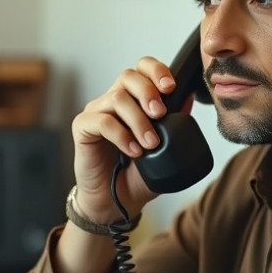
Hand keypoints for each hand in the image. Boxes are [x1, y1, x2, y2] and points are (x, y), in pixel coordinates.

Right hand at [70, 56, 176, 223]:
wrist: (115, 203)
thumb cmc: (137, 175)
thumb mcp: (165, 149)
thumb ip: (176, 124)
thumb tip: (189, 97)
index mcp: (133, 99)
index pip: (142, 69)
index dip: (156, 70)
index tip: (171, 87)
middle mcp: (113, 101)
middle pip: (128, 76)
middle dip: (148, 92)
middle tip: (161, 115)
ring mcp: (96, 113)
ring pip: (117, 98)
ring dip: (139, 120)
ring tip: (150, 144)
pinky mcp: (82, 128)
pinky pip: (102, 121)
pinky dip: (122, 135)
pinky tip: (133, 151)